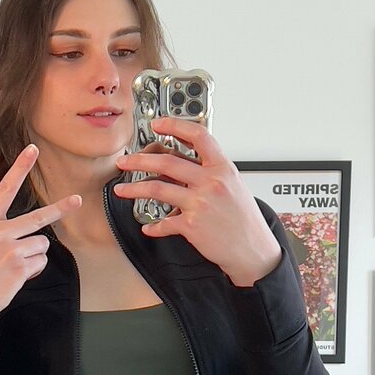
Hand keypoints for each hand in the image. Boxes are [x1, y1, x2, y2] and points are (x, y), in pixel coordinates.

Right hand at [0, 144, 81, 334]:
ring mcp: (10, 249)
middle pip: (38, 217)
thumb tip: (24, 234)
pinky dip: (33, 271)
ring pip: (41, 245)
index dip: (20, 168)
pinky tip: (15, 277)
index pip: (5, 189)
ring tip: (12, 267)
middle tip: (76, 200)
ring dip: (33, 257)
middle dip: (60, 209)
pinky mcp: (19, 266)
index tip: (33, 150)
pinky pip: (40, 263)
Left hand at [113, 116, 281, 286]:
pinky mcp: (192, 226)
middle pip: (167, 162)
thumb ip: (211, 172)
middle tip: (125, 161)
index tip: (158, 124)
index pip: (198, 136)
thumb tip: (188, 162)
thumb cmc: (244, 219)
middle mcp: (210, 183)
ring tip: (121, 190)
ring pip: (157, 190)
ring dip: (134, 189)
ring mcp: (200, 204)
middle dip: (139, 160)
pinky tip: (149, 228)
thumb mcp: (234, 185)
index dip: (175, 126)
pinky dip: (153, 227)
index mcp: (222, 168)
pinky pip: (164, 223)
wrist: (253, 249)